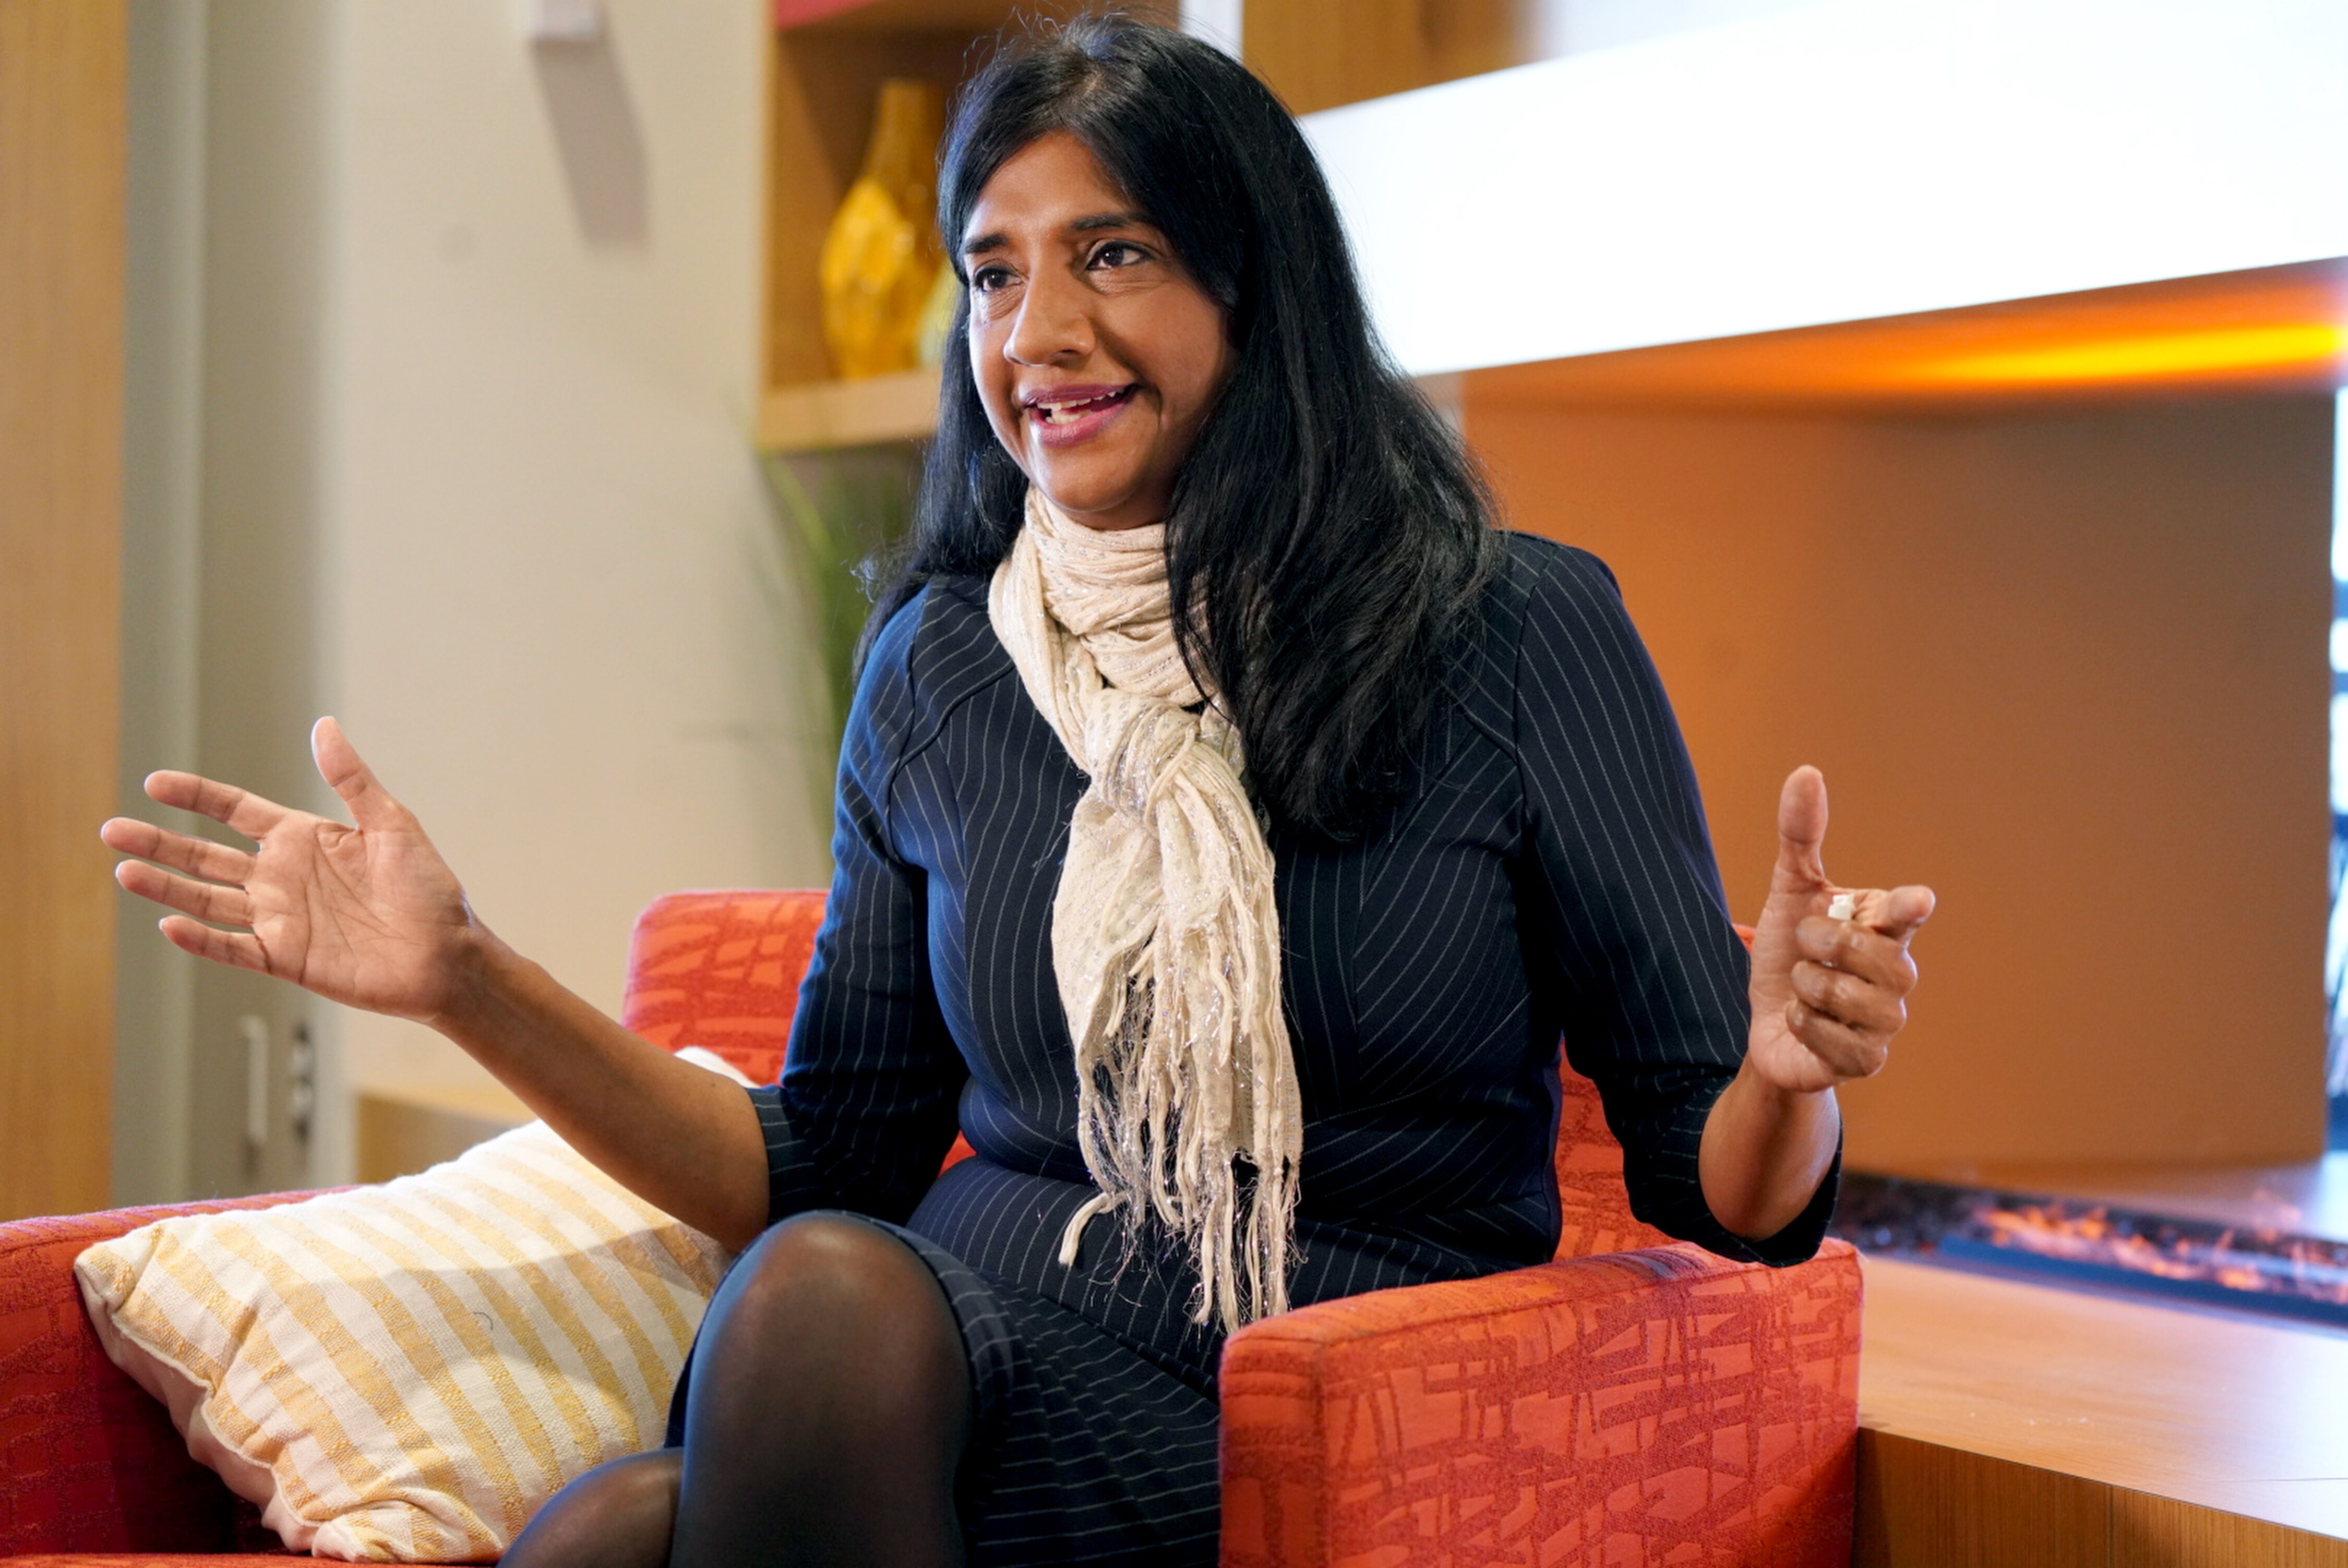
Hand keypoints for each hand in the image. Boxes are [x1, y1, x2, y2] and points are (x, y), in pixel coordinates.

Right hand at [100, 718, 485, 1023]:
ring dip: (166, 887)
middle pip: (206, 856)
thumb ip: (352, 779)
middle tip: (112, 829)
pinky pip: (233, 947)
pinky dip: (201, 939)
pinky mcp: (286, 958)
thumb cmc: (429, 890)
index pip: (236, 811)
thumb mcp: (393, 824)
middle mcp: (282, 877)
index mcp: (305, 839)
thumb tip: (323, 725)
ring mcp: (280, 919)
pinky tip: (169, 925)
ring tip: (124, 870)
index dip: (196, 796)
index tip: (155, 783)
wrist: (448, 955)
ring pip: (208, 900)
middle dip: (160, 842)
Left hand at [1743, 766, 1933, 1094]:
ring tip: (1804, 987)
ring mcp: (1886, 1021)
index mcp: (1884, 928)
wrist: (1767, 1023)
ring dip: (1808, 987)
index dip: (1905, 908)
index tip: (1912, 900)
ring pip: (1848, 997)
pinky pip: (1834, 1039)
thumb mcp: (1788, 893)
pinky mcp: (1868, 1061)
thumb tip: (1806, 771)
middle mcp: (1897, 973)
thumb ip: (1800, 837)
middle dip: (1822, 945)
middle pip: (1871, 954)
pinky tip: (1803, 1020)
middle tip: (1806, 948)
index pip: (1904, 914)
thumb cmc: (1790, 953)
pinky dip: (1805, 1025)